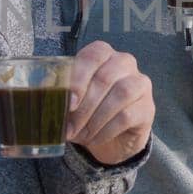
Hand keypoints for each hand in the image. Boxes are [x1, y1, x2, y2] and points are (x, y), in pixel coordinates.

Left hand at [65, 41, 153, 165]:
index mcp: (103, 54)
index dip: (80, 77)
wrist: (110, 137)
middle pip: (106, 77)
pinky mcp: (148, 107)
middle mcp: (124, 63)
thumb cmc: (87, 110)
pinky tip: (95, 138)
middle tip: (70, 127)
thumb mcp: (70, 99)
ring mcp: (140, 84)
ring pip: (121, 94)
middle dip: (85, 106)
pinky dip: (106, 130)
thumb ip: (58, 91)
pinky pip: (127, 115)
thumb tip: (44, 92)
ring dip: (96, 118)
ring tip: (82, 135)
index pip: (94, 55)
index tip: (69, 102)